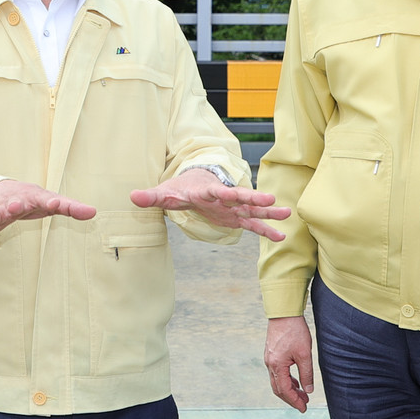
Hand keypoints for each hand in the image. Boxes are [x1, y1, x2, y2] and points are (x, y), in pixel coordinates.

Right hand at [0, 180, 96, 247]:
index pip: (47, 199)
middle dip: (16, 204)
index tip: (56, 204)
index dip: (53, 202)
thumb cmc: (32, 199)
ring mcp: (1, 209)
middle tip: (16, 206)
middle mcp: (17, 200)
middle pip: (17, 202)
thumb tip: (94, 212)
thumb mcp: (50, 202)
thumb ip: (71, 207)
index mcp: (36, 196)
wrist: (0, 190)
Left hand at [131, 168, 290, 241]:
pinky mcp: (235, 217)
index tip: (234, 194)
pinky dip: (266, 230)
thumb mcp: (164, 193)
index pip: (216, 191)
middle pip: (240, 197)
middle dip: (254, 199)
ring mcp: (232, 207)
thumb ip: (151, 196)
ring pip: (252, 210)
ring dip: (268, 212)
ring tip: (286, 214)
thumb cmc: (179, 187)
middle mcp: (223, 197)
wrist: (193, 181)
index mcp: (206, 191)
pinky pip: (253, 224)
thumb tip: (133, 197)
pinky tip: (280, 236)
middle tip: (271, 200)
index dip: (224, 193)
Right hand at [265, 316, 313, 411]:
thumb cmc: (294, 330)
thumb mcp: (305, 353)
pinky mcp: (272, 354)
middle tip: (304, 404)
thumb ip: (306, 373)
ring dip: (289, 389)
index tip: (303, 408)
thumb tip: (308, 390)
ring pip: (277, 381)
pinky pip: (278, 372)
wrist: (284, 312)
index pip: (285, 390)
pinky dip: (287, 380)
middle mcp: (270, 364)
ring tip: (302, 394)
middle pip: (279, 389)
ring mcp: (269, 359)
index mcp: (277, 366)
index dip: (294, 401)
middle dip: (291, 398)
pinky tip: (296, 381)